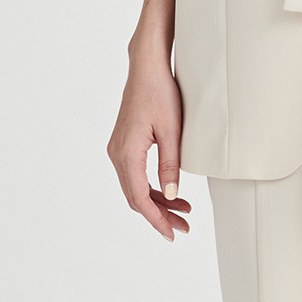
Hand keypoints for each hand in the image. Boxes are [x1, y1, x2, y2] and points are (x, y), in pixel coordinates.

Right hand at [108, 45, 191, 241]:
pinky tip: (171, 192)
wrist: (147, 68)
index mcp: (127, 153)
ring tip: (184, 212)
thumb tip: (173, 196)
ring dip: (157, 202)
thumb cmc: (160, 93)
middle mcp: (117, 154)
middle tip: (183, 228)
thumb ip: (171, 166)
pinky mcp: (124, 144)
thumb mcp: (172, 131)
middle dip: (159, 215)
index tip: (172, 234)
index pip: (139, 198)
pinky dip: (152, 187)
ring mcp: (118, 149)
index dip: (156, 220)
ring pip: (135, 187)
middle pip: (135, 196)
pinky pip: (135, 174)